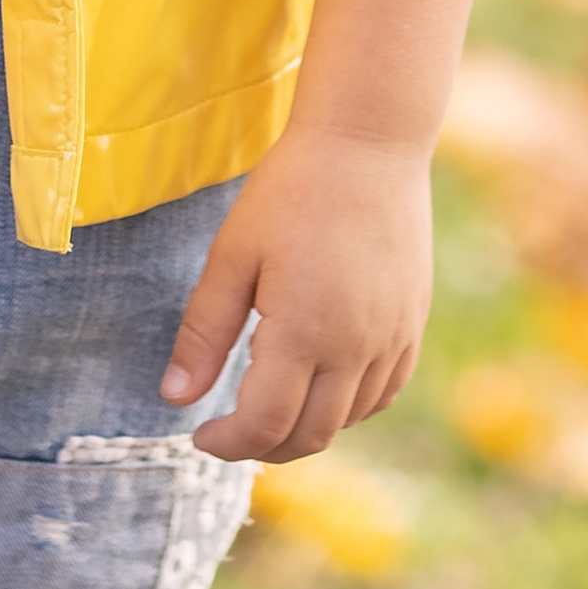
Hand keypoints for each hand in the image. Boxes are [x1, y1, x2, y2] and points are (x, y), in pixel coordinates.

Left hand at [159, 121, 433, 461]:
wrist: (368, 143)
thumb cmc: (291, 190)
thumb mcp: (233, 255)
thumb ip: (204, 333)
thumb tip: (174, 398)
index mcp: (304, 333)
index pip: (265, 427)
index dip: (228, 444)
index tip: (200, 434)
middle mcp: (355, 347)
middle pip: (310, 436)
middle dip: (263, 445)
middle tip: (230, 426)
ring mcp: (392, 338)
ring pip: (348, 420)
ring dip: (305, 427)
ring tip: (270, 398)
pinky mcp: (412, 323)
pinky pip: (383, 393)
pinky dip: (349, 406)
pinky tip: (321, 383)